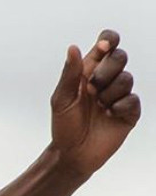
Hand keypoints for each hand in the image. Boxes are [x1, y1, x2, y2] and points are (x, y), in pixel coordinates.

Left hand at [50, 30, 140, 177]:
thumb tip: (73, 48)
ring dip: (109, 94)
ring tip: (98, 108)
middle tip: (93, 89)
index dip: (108, 41)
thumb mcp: (61, 99)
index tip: (103, 48)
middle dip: (107, 71)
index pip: (106, 45)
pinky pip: (133, 99)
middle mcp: (107, 80)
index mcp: (89, 72)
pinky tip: (109, 115)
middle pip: (120, 57)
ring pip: (126, 78)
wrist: (72, 154)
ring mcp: (120, 95)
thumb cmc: (64, 126)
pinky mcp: (129, 111)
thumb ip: (70, 74)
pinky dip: (119, 107)